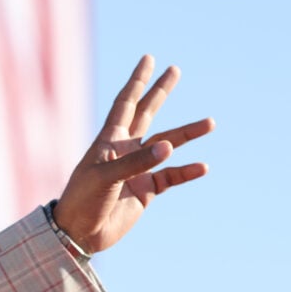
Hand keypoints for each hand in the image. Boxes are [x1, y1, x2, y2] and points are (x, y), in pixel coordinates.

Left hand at [52, 55, 213, 253]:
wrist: (80, 232)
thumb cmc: (83, 199)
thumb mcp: (105, 177)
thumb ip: (137, 162)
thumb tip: (169, 146)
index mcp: (109, 139)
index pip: (126, 102)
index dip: (137, 81)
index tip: (148, 59)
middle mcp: (125, 149)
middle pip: (147, 113)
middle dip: (160, 91)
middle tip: (175, 69)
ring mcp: (137, 169)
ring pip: (167, 145)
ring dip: (187, 134)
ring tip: (210, 122)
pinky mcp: (146, 191)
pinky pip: (171, 177)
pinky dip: (186, 171)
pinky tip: (202, 166)